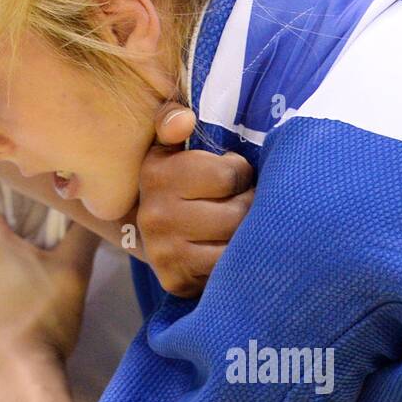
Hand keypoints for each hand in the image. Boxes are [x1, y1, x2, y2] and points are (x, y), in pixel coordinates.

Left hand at [0, 193, 99, 401]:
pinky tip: (10, 300)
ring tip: (27, 272)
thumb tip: (96, 207)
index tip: (33, 190)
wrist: (16, 381)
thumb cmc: (45, 322)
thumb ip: (83, 232)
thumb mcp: (73, 271)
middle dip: (9, 225)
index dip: (11, 186)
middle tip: (40, 234)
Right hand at [134, 103, 254, 297]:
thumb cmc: (179, 180)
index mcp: (157, 173)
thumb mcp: (172, 146)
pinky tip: (229, 251)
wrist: (155, 232)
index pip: (229, 174)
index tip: (232, 177)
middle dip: (247, 206)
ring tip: (237, 226)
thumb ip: (173, 122)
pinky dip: (235, 261)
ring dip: (244, 235)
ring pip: (234, 245)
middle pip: (237, 213)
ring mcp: (163, 251)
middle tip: (241, 204)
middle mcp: (154, 215)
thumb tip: (184, 120)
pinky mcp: (175, 280)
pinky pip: (226, 271)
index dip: (240, 174)